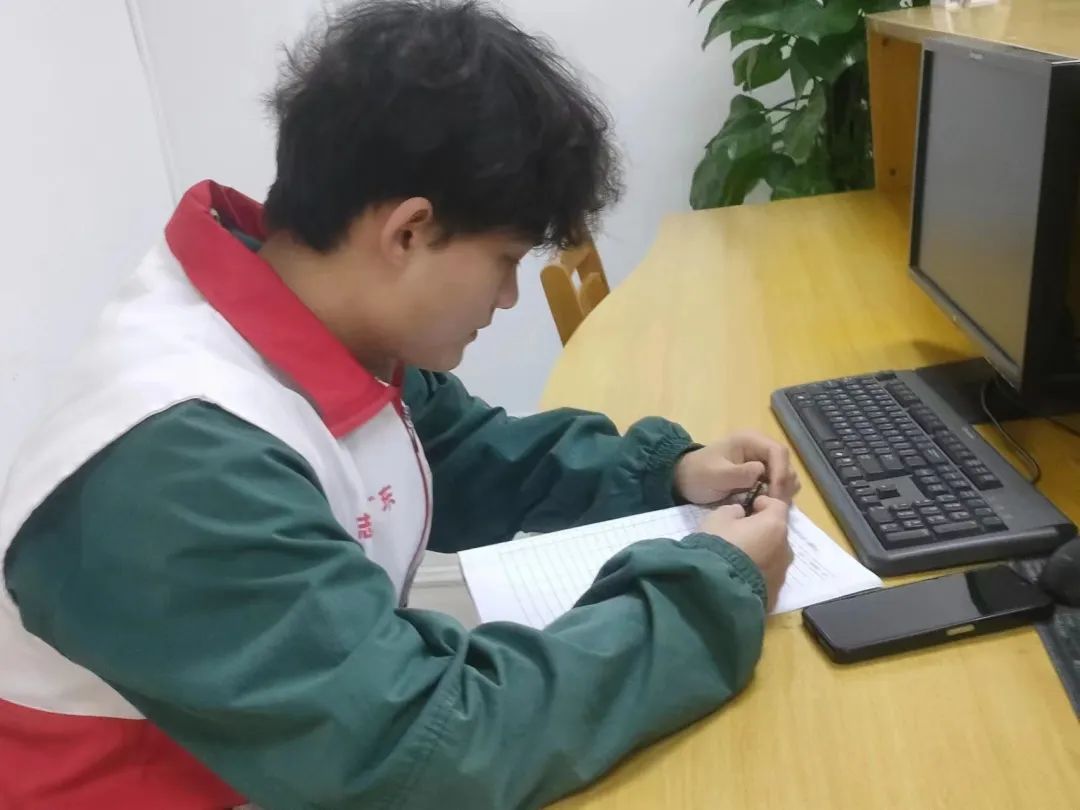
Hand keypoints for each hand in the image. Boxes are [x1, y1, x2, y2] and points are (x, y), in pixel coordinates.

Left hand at [675, 430, 799, 505]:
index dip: (781, 472)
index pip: (778, 451)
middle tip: (774, 505)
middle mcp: (759, 446)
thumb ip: (738, 473)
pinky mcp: (761, 473)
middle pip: (785, 463)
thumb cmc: (698, 475)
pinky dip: (777, 493)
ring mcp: (761, 460)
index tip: (776, 495)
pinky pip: (778, 483)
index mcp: (749, 440)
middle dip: (783, 484)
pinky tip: (766, 504)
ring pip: (785, 473)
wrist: (684, 481)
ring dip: (782, 490)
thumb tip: (761, 471)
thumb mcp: (715, 475)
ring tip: (769, 505)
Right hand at [699, 497, 792, 610]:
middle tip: (741, 534)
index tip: (749, 507)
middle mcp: (785, 549)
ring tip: (740, 559)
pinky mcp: (774, 593)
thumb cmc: (718, 546)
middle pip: (777, 533)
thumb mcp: (717, 518)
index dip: (763, 503)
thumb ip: (733, 511)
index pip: (777, 506)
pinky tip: (740, 576)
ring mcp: (782, 574)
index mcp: (774, 526)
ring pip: (774, 556)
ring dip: (761, 553)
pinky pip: (767, 576)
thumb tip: (740, 515)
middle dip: (762, 531)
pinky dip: (757, 573)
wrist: (715, 590)